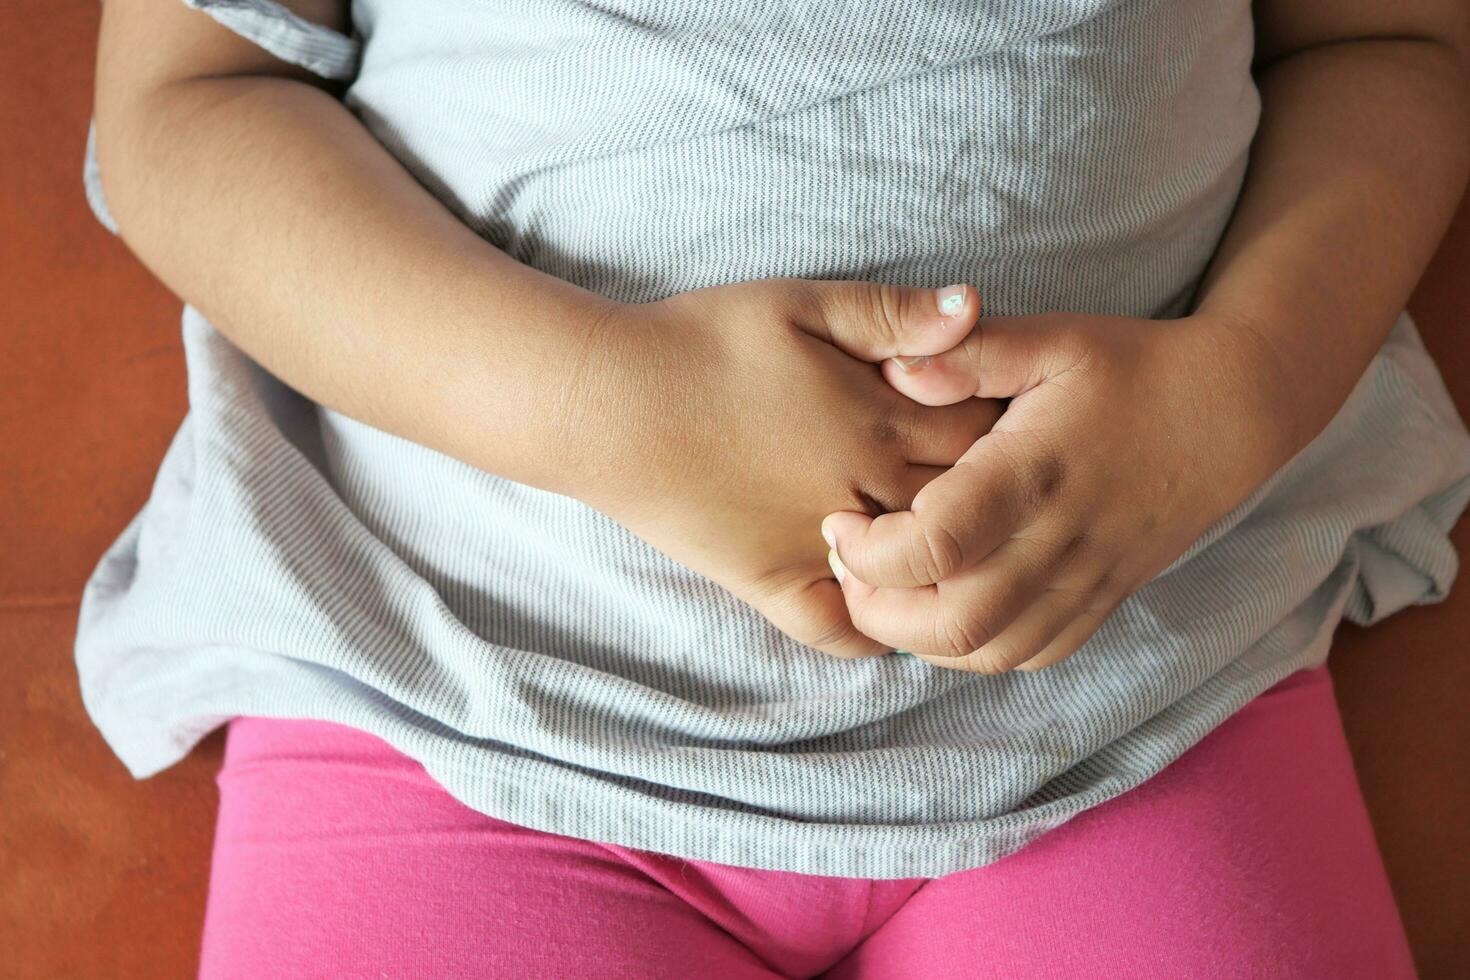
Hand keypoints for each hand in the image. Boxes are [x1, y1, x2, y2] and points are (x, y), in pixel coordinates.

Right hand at [565, 277, 1002, 658]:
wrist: (609, 404)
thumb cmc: (701, 342)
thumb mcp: (800, 303)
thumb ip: (891, 312)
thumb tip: (974, 307)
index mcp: (878, 420)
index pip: (982, 437)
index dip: (1006, 429)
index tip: (1011, 424)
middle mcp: (861, 493)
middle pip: (962, 510)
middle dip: (987, 499)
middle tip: (1002, 490)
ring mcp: (817, 547)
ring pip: (914, 576)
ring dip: (944, 565)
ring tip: (960, 549)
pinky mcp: (769, 583)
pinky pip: (837, 631)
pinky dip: (872, 631)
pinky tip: (887, 609)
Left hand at [821, 311, 1292, 672]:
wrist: (1229, 412)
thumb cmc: (1128, 368)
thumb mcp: (1051, 339)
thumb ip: (969, 354)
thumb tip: (893, 368)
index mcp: (1033, 473)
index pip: (936, 545)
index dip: (869, 550)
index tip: (840, 519)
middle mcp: (1059, 542)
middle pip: (952, 622)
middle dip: (877, 611)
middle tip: (847, 568)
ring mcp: (1084, 582)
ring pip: (986, 653)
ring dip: (917, 639)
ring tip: (884, 592)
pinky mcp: (1101, 602)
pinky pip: (1029, 656)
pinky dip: (973, 650)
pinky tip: (942, 611)